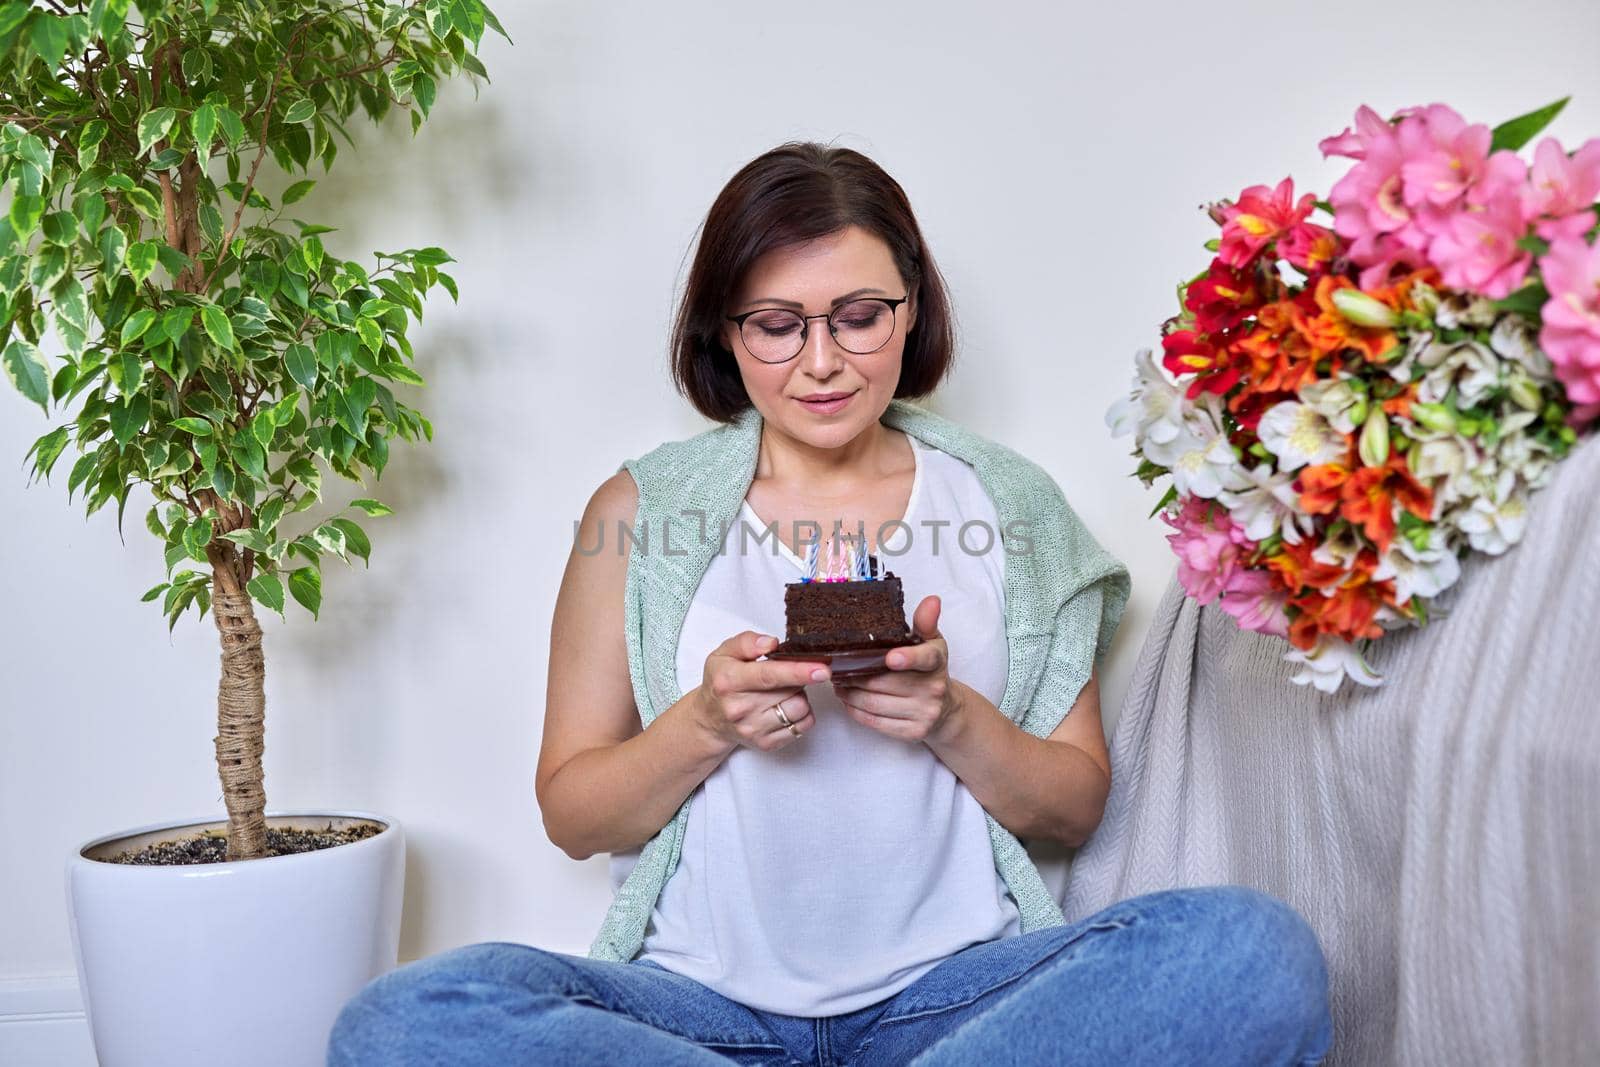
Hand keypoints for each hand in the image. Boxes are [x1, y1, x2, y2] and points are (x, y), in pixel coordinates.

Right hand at [696, 631, 829, 752]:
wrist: (710, 718)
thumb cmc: (721, 682)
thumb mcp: (724, 653)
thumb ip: (747, 642)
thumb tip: (771, 643)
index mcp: (729, 681)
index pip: (768, 676)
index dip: (798, 671)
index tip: (821, 669)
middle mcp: (739, 708)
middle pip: (790, 690)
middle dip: (797, 677)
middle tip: (783, 674)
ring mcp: (753, 729)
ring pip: (799, 708)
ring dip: (799, 696)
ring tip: (782, 691)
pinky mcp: (766, 744)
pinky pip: (802, 726)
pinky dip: (801, 714)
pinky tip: (785, 707)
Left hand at [833, 595, 963, 744]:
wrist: (945, 710)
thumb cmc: (929, 670)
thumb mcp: (931, 643)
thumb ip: (925, 623)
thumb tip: (932, 600)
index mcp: (937, 662)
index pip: (925, 659)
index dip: (908, 658)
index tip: (890, 657)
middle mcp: (934, 689)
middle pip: (886, 682)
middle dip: (856, 675)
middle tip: (835, 667)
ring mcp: (924, 713)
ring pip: (875, 703)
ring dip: (850, 693)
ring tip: (837, 683)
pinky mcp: (912, 732)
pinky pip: (876, 722)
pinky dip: (856, 711)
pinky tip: (847, 700)